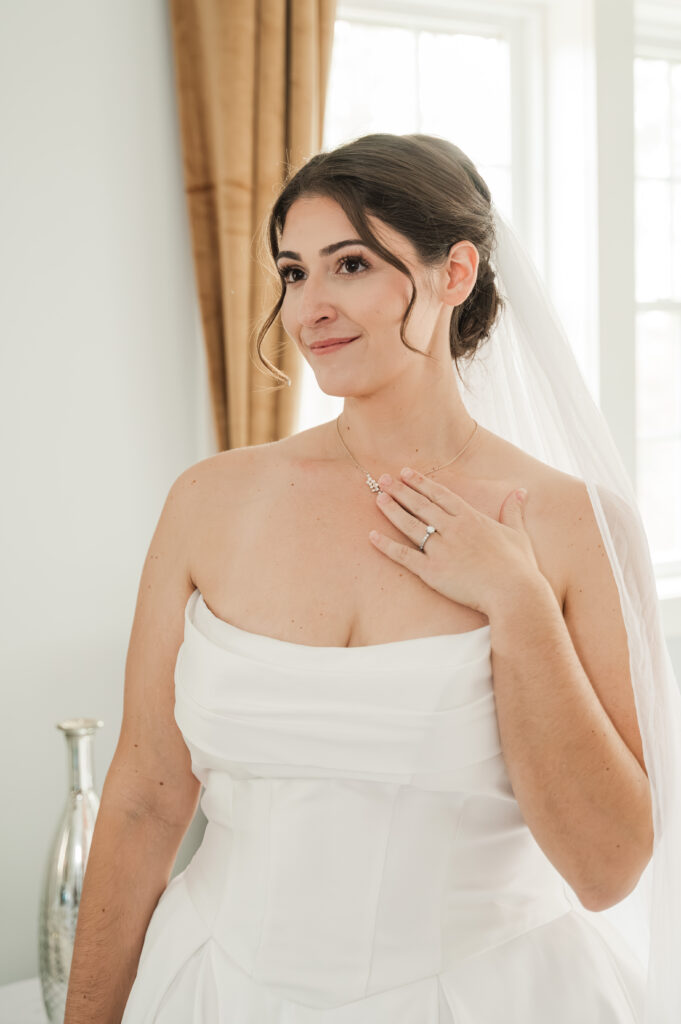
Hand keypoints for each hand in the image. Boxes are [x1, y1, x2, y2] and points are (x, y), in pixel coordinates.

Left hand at [368, 466, 542, 617]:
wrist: (513, 592)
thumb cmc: (519, 566)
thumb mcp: (518, 534)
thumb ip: (513, 511)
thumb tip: (521, 492)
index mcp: (471, 518)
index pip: (440, 495)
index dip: (421, 483)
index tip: (406, 472)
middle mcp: (453, 529)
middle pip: (421, 505)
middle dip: (400, 491)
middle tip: (382, 479)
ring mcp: (441, 549)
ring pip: (410, 525)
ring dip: (392, 510)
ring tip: (377, 498)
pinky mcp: (432, 571)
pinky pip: (404, 555)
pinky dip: (387, 546)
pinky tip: (372, 536)